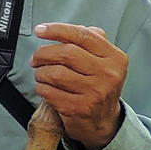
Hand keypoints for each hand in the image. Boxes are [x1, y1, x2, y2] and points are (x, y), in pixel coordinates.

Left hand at [31, 23, 127, 149]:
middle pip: (65, 53)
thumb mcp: (104, 63)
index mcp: (114, 58)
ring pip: (54, 73)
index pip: (83, 35)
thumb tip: (75, 27)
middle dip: (43, 54)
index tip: (40, 30)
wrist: (103, 122)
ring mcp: (94, 92)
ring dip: (40, 73)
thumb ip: (93, 42)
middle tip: (36, 59)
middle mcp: (108, 74)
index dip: (57, 30)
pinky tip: (46, 89)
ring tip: (42, 76)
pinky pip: (49, 92)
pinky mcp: (79, 108)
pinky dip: (41, 88)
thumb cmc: (98, 88)